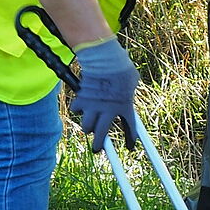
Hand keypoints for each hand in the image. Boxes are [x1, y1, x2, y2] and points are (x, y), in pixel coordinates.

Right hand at [69, 38, 138, 152]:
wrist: (105, 60)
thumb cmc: (122, 69)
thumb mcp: (132, 83)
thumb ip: (127, 95)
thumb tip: (124, 99)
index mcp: (125, 106)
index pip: (130, 128)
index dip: (131, 140)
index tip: (130, 147)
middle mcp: (109, 110)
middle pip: (101, 134)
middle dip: (99, 145)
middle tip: (97, 150)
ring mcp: (94, 106)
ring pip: (86, 126)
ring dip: (88, 126)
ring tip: (89, 125)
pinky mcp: (82, 99)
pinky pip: (77, 110)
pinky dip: (79, 108)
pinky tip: (82, 104)